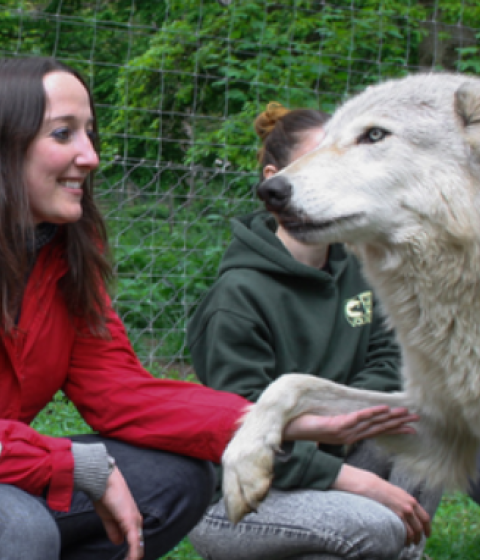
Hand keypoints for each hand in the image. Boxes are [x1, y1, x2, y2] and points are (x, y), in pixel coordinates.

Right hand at [93, 466, 143, 559]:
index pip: (136, 541)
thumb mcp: (107, 517)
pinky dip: (134, 553)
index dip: (133, 554)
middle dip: (134, 557)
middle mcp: (136, 520)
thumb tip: (118, 543)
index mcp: (132, 519)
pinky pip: (134, 541)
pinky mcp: (131, 520)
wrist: (103, 480)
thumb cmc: (105, 495)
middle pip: (139, 545)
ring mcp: (135, 520)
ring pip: (138, 545)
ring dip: (134, 557)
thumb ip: (113, 529)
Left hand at [283, 405, 417, 444]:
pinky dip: (370, 414)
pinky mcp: (336, 426)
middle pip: (379, 427)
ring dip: (389, 418)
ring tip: (405, 413)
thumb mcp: (324, 422)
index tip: (411, 427)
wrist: (288, 429)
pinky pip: (356, 418)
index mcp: (349, 434)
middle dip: (398, 424)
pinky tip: (382, 409)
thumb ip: (336, 421)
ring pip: (371, 423)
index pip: (376, 430)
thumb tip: (344, 416)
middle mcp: (349, 435)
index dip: (394, 428)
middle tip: (417, 420)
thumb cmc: (305, 425)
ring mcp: (344, 432)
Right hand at [333, 464, 430, 545]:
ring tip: (409, 544)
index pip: (425, 518)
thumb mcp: (398, 493)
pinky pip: (404, 532)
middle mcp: (410, 507)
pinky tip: (401, 541)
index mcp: (412, 500)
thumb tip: (411, 512)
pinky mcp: (395, 516)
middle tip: (417, 542)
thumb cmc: (382, 489)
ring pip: (413, 532)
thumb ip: (406, 502)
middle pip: (420, 527)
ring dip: (412, 540)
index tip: (427, 534)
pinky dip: (404, 539)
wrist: (371, 486)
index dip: (427, 528)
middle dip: (420, 537)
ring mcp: (403, 512)